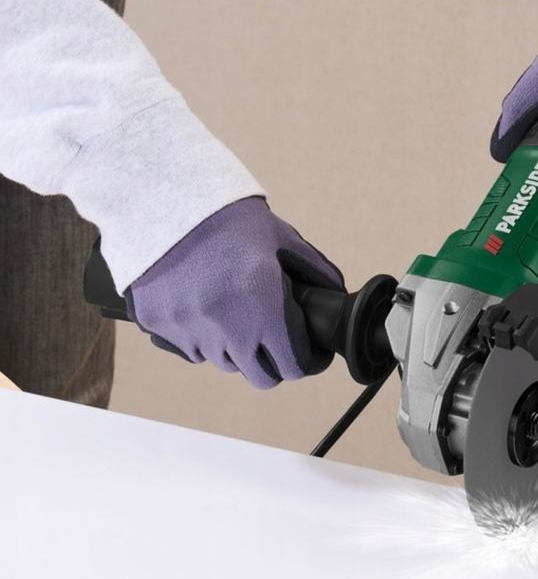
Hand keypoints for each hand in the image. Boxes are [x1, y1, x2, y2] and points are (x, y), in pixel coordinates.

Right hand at [126, 197, 343, 387]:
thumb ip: (316, 271)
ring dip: (240, 351)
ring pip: (226, 364)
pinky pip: (193, 350)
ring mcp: (190, 330)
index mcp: (263, 305)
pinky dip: (206, 340)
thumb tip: (335, 295)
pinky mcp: (160, 327)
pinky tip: (210, 311)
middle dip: (276, 362)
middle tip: (279, 341)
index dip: (309, 362)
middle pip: (261, 376)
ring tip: (242, 318)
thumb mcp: (283, 239)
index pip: (293, 365)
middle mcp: (227, 327)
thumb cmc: (229, 219)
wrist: (167, 201)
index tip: (312, 353)